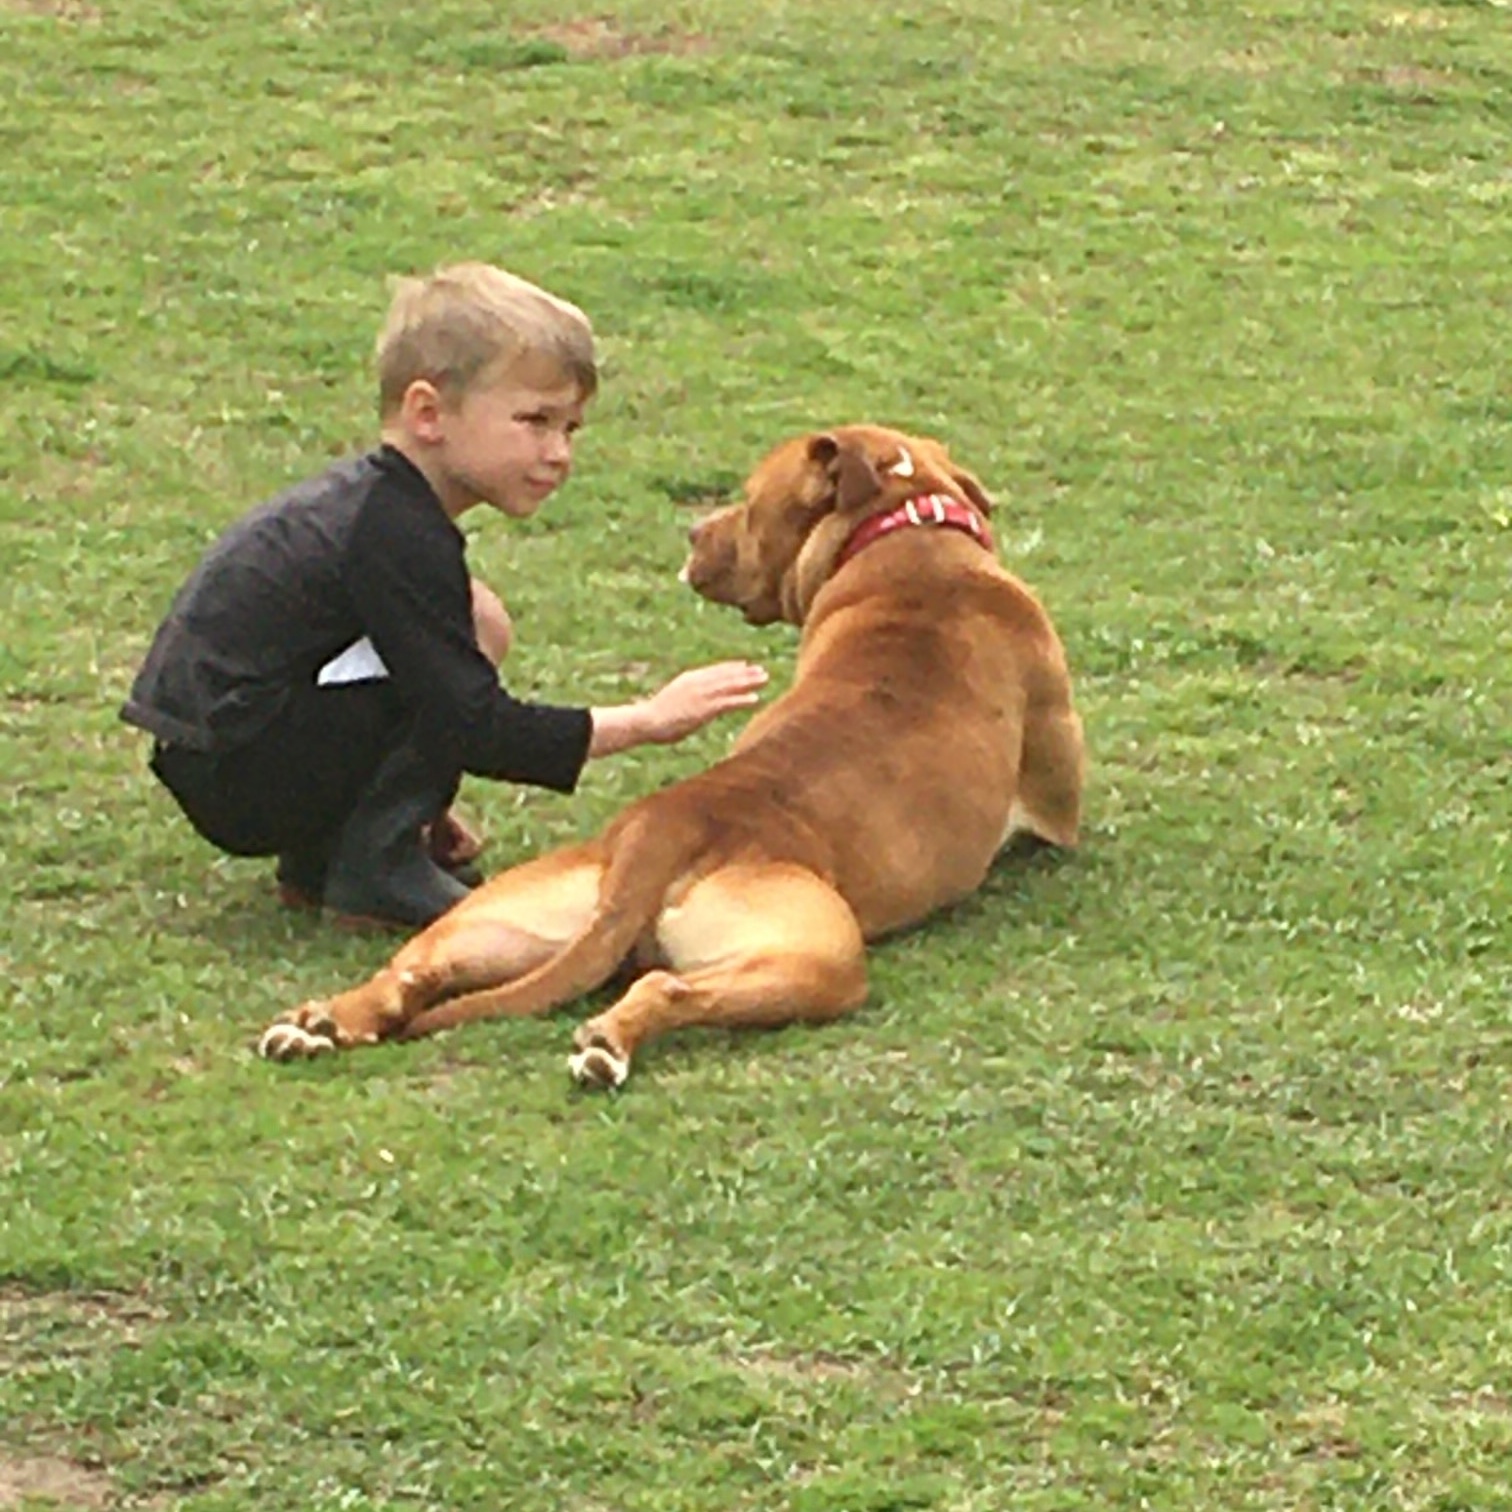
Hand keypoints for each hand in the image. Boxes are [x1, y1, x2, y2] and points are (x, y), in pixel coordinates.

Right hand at [588, 660, 767, 756]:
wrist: (646, 721)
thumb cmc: (653, 716)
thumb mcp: (670, 701)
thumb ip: (682, 699)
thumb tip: (685, 703)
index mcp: (689, 679)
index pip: (715, 671)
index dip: (731, 668)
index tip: (745, 666)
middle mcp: (697, 683)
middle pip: (726, 675)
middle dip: (745, 673)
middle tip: (762, 671)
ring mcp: (702, 695)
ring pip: (731, 685)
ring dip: (749, 682)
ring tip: (765, 679)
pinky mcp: (704, 708)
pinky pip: (728, 702)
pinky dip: (742, 699)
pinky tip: (755, 699)